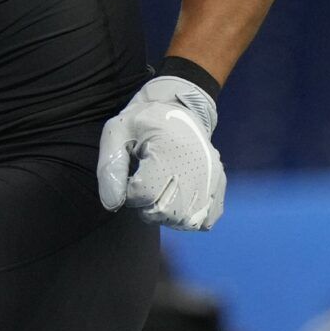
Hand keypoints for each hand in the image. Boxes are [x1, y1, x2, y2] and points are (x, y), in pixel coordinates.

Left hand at [97, 75, 224, 229]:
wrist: (178, 108)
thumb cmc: (143, 122)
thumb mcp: (117, 133)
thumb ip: (110, 168)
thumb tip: (113, 204)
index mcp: (168, 151)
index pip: (143, 195)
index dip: (129, 194)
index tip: (131, 179)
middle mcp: (197, 167)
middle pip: (166, 213)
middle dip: (146, 208)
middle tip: (144, 188)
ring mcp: (212, 178)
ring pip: (187, 221)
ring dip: (167, 216)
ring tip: (160, 195)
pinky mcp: (220, 186)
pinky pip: (206, 221)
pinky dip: (189, 219)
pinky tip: (179, 202)